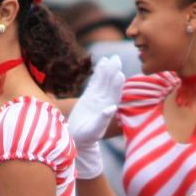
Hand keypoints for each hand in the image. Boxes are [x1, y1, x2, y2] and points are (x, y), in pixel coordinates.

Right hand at [69, 55, 123, 178]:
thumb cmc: (86, 137)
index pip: (114, 94)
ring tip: (109, 58)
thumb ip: (103, 119)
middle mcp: (104, 101)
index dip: (117, 84)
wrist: (76, 138)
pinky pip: (95, 82)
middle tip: (116, 59)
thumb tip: (112, 107)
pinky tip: (101, 62)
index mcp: (108, 109)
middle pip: (110, 84)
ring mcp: (97, 97)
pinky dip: (98, 73)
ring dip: (106, 69)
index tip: (119, 74)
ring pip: (103, 81)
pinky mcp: (89, 96)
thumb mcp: (94, 130)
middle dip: (113, 72)